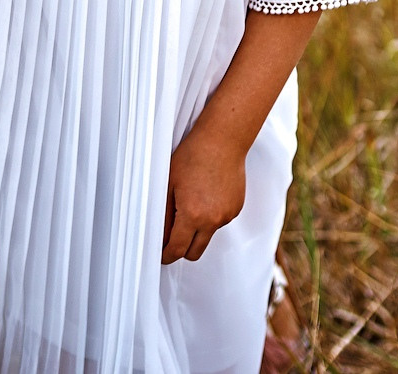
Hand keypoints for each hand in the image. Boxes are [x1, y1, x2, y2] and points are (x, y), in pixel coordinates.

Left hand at [162, 129, 247, 263]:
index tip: (161, 255)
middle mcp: (212, 220)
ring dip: (197, 231)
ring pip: (207, 236)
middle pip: (194, 253)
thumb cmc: (192, 157)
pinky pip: (219, 222)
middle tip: (171, 240)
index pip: (177, 249)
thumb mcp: (169, 185)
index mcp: (192, 215)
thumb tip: (160, 237)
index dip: (166, 255)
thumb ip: (165, 216)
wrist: (222, 142)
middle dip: (181, 250)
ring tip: (190, 204)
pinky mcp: (236, 209)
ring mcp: (227, 216)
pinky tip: (206, 195)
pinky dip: (210, 217)